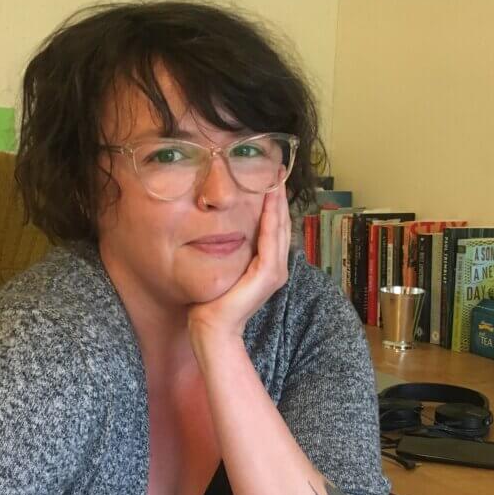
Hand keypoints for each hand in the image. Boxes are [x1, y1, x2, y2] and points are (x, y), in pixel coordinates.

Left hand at [187, 184, 290, 346]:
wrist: (211, 326)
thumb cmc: (212, 300)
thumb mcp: (223, 266)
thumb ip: (229, 249)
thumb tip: (220, 227)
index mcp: (268, 265)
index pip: (274, 227)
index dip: (275, 201)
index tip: (272, 177)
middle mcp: (276, 267)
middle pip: (281, 223)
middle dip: (280, 195)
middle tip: (280, 168)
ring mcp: (275, 271)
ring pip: (280, 227)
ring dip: (278, 201)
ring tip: (277, 177)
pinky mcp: (268, 275)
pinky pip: (271, 239)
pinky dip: (272, 217)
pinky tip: (269, 198)